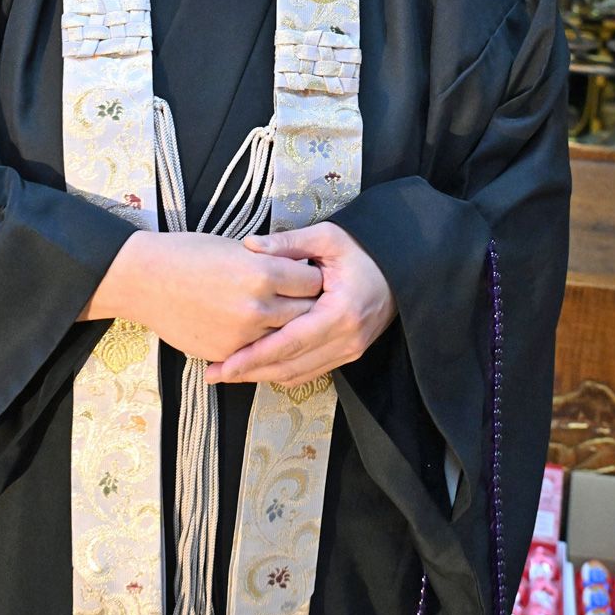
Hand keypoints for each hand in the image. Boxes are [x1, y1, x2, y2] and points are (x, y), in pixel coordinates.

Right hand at [81, 231, 322, 362]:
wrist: (145, 281)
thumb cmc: (189, 255)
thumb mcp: (237, 248)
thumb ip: (272, 262)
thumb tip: (301, 272)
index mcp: (263, 272)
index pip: (312, 281)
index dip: (311, 277)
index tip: (307, 276)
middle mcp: (258, 307)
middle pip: (307, 312)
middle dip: (308, 305)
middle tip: (304, 299)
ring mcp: (243, 335)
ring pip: (286, 337)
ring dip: (287, 326)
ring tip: (281, 314)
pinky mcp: (228, 353)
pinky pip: (259, 351)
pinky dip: (261, 342)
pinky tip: (256, 330)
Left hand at [205, 222, 396, 389]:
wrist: (401, 268)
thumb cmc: (363, 249)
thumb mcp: (327, 237)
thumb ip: (288, 243)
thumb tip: (249, 245)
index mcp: (340, 313)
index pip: (289, 343)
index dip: (253, 357)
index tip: (223, 364)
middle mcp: (347, 340)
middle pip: (290, 367)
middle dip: (249, 373)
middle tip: (214, 374)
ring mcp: (350, 351)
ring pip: (298, 375)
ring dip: (263, 376)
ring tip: (228, 373)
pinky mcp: (349, 354)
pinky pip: (310, 372)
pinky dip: (282, 372)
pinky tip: (258, 367)